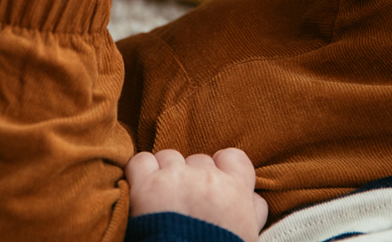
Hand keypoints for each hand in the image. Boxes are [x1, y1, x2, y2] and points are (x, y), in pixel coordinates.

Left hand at [126, 148, 268, 241]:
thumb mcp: (248, 236)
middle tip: (184, 202)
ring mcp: (177, 178)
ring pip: (168, 157)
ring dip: (164, 173)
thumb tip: (252, 200)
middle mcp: (208, 178)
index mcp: (236, 191)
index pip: (233, 158)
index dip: (221, 167)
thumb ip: (251, 213)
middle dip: (190, 176)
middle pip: (197, 160)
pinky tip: (140, 188)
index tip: (214, 181)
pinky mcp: (147, 186)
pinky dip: (139, 172)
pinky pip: (141, 162)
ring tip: (160, 198)